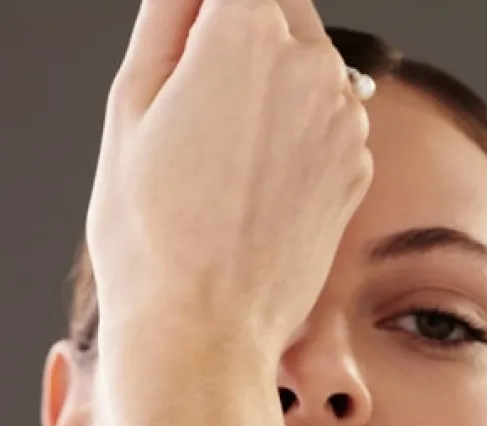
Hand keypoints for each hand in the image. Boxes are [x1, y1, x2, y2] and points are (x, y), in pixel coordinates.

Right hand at [86, 0, 373, 371]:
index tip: (186, 49)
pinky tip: (253, 184)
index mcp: (245, 32)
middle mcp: (314, 65)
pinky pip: (327, 117)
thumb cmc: (149, 235)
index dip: (201, 10)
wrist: (201, 333)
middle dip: (237, 33)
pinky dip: (296, 130)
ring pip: (308, 62)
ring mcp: (344, 120)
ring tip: (220, 155)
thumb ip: (167, 16)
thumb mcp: (130, 105)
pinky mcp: (356, 168)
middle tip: (193, 102)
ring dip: (270, 81)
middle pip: (278, 6)